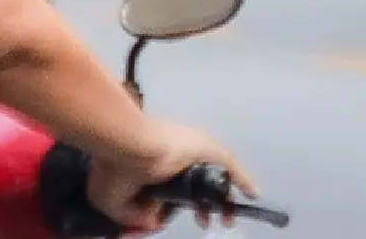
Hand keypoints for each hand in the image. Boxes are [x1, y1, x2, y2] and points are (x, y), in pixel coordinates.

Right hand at [88, 121, 257, 232]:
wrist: (127, 144)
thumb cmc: (115, 166)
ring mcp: (192, 150)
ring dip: (221, 199)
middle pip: (197, 183)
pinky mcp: (207, 147)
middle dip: (203, 206)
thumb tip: (157, 219)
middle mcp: (173, 155)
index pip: (171, 186)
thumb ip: (137, 216)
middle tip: (206, 221)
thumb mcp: (114, 203)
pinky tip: (252, 193)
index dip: (173, 205)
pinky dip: (242, 178)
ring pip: (214, 177)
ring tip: (226, 218)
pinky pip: (230, 165)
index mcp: (150, 163)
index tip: (172, 215)